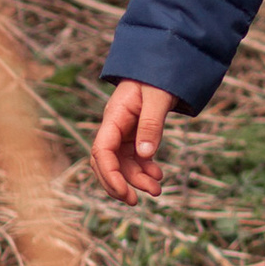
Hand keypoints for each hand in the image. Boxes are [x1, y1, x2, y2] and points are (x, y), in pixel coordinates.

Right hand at [92, 78, 171, 200]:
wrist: (162, 64)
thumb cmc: (158, 75)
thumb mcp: (158, 96)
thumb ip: (152, 123)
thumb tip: (145, 154)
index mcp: (114, 116)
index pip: (102, 151)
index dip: (109, 174)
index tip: (124, 192)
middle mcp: (114, 127)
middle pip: (106, 163)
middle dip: (118, 184)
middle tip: (135, 201)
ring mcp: (124, 132)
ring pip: (122, 164)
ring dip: (136, 180)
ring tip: (157, 190)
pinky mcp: (135, 135)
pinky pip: (134, 158)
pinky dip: (144, 170)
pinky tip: (158, 176)